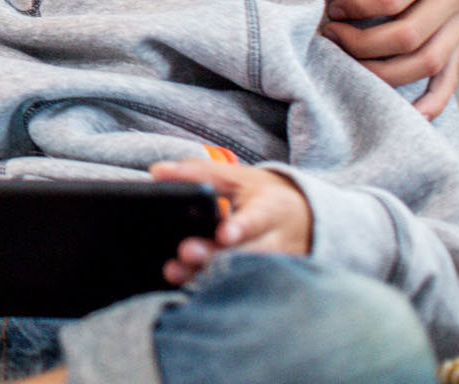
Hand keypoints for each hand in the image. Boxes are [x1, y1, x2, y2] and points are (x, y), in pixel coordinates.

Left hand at [151, 160, 310, 285]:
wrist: (301, 221)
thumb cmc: (260, 196)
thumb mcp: (236, 177)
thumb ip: (199, 173)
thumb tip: (158, 171)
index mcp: (270, 210)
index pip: (257, 220)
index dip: (240, 228)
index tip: (224, 234)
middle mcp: (273, 244)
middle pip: (244, 254)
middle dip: (215, 255)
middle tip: (186, 252)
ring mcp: (267, 268)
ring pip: (237, 275)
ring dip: (205, 274)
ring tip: (174, 271)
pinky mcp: (255, 282)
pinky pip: (232, 287)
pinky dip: (208, 286)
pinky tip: (181, 283)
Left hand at [325, 0, 458, 115]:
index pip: (392, 0)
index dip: (355, 9)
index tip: (333, 7)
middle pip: (408, 38)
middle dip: (361, 45)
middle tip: (331, 36)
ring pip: (428, 63)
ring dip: (384, 72)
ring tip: (349, 60)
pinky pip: (452, 76)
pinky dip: (432, 100)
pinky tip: (408, 114)